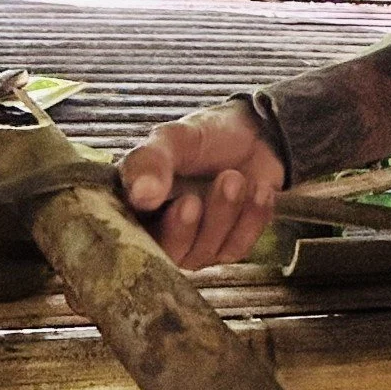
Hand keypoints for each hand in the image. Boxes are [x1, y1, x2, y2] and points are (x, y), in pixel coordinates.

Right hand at [119, 99, 284, 269]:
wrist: (255, 135)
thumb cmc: (205, 137)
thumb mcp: (174, 139)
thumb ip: (151, 162)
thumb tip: (140, 196)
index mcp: (134, 207)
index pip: (130, 238)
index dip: (156, 228)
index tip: (185, 203)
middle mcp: (158, 233)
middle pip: (169, 254)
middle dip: (191, 227)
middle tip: (209, 192)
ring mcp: (194, 246)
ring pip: (204, 252)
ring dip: (224, 214)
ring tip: (236, 178)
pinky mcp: (226, 248)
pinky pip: (235, 249)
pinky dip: (251, 220)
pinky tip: (260, 191)